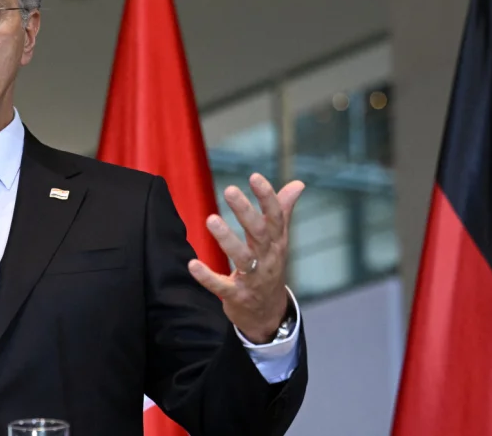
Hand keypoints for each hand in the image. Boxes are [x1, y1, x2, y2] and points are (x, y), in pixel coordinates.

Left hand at [187, 173, 304, 343]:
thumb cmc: (269, 268)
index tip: (254, 176)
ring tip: (211, 219)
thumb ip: (283, 211)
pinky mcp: (237, 296)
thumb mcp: (279, 241)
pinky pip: (222, 286)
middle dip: (246, 212)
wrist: (268, 314)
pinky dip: (207, 277)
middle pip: (259, 233)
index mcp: (276, 243)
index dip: (267, 197)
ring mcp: (253, 279)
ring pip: (242, 258)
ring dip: (227, 239)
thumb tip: (298, 184)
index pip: (276, 217)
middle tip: (229, 190)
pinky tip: (192, 264)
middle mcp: (268, 259)